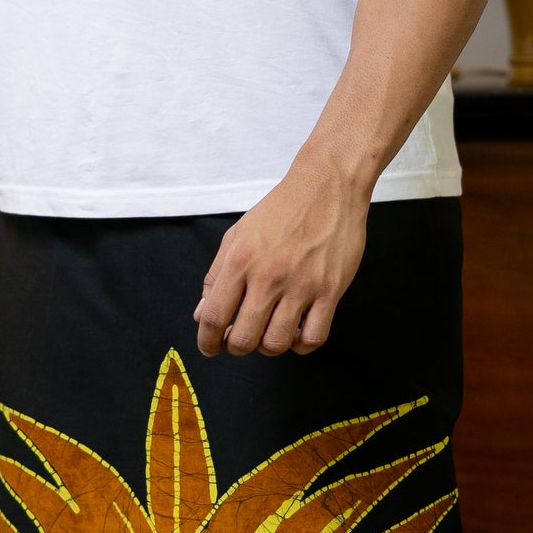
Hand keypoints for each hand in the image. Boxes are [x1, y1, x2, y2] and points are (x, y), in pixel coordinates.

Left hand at [194, 153, 370, 358]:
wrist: (327, 185)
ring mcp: (302, 285)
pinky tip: (296, 333)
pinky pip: (313, 337)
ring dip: (268, 347)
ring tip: (269, 333)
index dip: (207, 341)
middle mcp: (269, 276)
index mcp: (241, 261)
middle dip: (236, 347)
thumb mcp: (238, 234)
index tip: (209, 347)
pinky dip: (300, 345)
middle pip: (243, 339)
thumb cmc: (281, 209)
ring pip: (277, 343)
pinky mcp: (331, 290)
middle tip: (240, 339)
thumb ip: (217, 275)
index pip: (214, 317)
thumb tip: (202, 314)